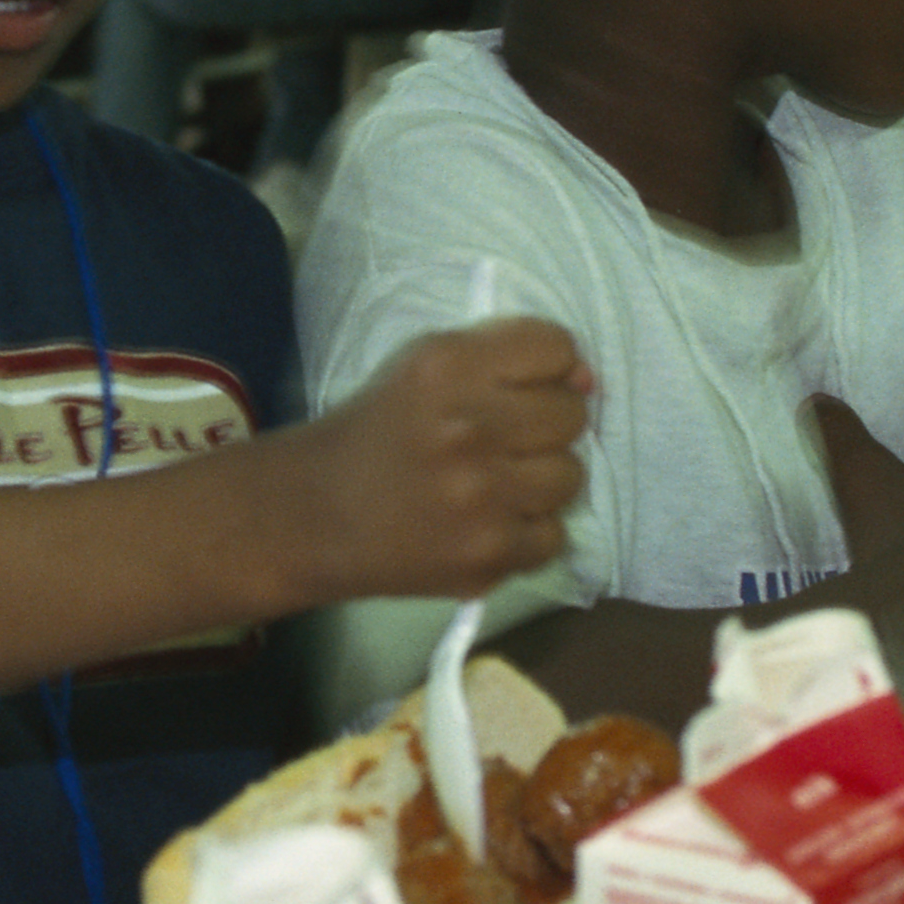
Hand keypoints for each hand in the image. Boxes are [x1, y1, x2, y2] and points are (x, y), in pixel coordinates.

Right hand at [298, 317, 590, 602]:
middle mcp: (467, 428)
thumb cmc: (377, 433)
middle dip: (542, 427)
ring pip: (570, 476)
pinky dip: (526, 532)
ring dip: (539, 481)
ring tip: (492, 485)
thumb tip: (589, 382)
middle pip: (570, 415)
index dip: (549, 368)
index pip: (554, 347)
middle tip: (499, 442)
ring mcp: (481, 498)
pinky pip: (554, 535)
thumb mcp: (423, 368)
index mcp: (446, 366)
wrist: (314, 516)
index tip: (523, 389)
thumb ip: (503, 358)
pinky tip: (484, 523)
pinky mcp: (488, 556)